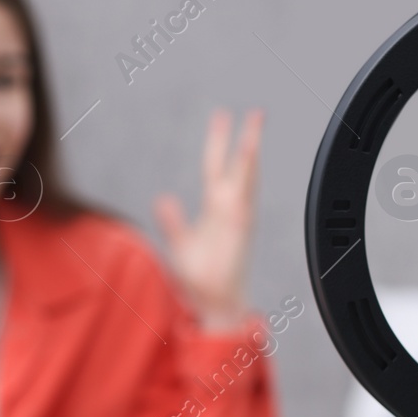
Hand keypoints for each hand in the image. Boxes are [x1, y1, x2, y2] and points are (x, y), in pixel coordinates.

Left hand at [153, 108, 262, 332]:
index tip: (223, 117)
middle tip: (255, 111)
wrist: (215, 304)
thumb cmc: (201, 279)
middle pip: (238, 166)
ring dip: (251, 150)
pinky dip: (248, 174)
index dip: (219, 143)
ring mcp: (237, 217)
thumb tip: (162, 200)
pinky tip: (250, 154)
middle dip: (246, 138)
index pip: (216, 168)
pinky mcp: (240, 226)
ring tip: (256, 123)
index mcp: (216, 210)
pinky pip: (246, 194)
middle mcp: (229, 210)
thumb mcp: (180, 246)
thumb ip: (173, 222)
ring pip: (247, 176)